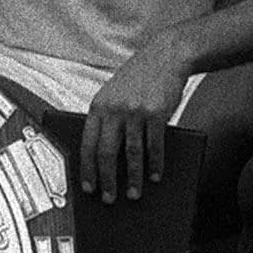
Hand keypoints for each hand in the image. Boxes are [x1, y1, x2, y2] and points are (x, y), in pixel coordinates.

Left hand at [78, 39, 193, 204]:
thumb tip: (102, 155)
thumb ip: (107, 117)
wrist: (166, 54)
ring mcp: (136, 111)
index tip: (88, 187)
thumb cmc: (139, 77)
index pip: (87, 143)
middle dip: (106, 180)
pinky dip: (155, 164)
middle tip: (108, 199)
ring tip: (133, 194)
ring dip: (132, 178)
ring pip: (131, 154)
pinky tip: (155, 175)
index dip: (87, 169)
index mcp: (98, 105)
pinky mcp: (157, 113)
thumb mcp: (114, 93)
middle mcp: (114, 109)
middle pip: (106, 153)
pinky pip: (154, 146)